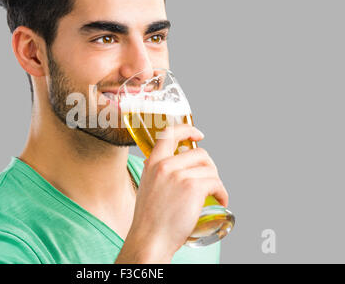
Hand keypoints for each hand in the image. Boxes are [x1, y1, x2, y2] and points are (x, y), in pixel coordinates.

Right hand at [116, 124, 228, 262]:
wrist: (150, 239)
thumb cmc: (150, 220)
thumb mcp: (148, 187)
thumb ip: (160, 173)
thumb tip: (180, 168)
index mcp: (153, 163)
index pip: (169, 133)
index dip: (187, 129)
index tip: (198, 135)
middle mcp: (165, 165)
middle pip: (199, 153)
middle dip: (209, 166)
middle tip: (209, 180)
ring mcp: (179, 175)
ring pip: (210, 169)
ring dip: (216, 182)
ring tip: (214, 195)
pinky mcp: (193, 187)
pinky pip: (216, 183)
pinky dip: (222, 193)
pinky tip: (220, 201)